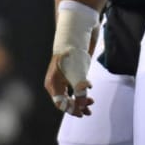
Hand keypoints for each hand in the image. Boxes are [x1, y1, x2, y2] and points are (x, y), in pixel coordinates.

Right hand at [46, 0, 96, 114]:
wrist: (77, 32)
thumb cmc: (72, 54)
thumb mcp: (78, 76)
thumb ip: (80, 92)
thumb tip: (83, 105)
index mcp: (53, 83)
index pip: (61, 103)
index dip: (72, 110)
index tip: (84, 112)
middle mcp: (57, 81)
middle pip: (65, 100)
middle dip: (77, 106)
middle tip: (89, 111)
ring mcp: (64, 75)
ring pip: (71, 93)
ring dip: (81, 100)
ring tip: (91, 103)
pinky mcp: (72, 70)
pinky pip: (75, 85)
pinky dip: (82, 90)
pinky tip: (89, 88)